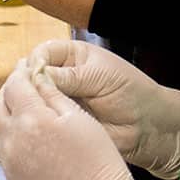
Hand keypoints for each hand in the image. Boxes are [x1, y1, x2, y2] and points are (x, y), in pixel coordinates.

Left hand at [0, 59, 144, 179]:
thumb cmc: (96, 159)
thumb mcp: (78, 116)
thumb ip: (52, 93)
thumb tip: (36, 74)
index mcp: (31, 119)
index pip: (15, 84)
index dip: (21, 71)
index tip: (29, 65)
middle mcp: (12, 139)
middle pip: (0, 104)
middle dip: (11, 89)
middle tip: (25, 82)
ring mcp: (9, 161)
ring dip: (9, 112)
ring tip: (28, 106)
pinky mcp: (12, 178)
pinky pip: (5, 148)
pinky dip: (12, 134)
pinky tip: (30, 133)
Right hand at [27, 40, 179, 178]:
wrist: (149, 127)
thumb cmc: (132, 93)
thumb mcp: (100, 76)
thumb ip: (68, 76)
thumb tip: (35, 75)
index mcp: (73, 57)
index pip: (43, 53)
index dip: (35, 62)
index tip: (34, 73)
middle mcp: (63, 77)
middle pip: (33, 76)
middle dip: (30, 84)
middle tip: (32, 95)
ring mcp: (61, 101)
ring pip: (35, 100)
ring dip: (34, 105)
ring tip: (38, 111)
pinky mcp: (61, 124)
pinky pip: (43, 121)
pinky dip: (39, 123)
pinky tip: (41, 125)